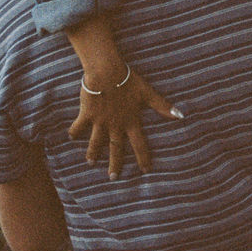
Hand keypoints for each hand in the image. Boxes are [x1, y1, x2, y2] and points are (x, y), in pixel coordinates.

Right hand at [68, 63, 181, 179]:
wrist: (106, 73)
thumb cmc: (128, 80)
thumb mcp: (147, 93)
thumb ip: (162, 106)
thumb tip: (180, 115)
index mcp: (131, 121)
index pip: (139, 144)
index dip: (143, 157)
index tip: (145, 170)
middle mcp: (115, 125)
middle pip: (115, 148)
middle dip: (115, 164)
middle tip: (113, 178)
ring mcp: (100, 122)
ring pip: (96, 142)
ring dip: (93, 153)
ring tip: (90, 163)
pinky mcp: (87, 114)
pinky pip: (79, 126)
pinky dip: (74, 132)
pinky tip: (70, 137)